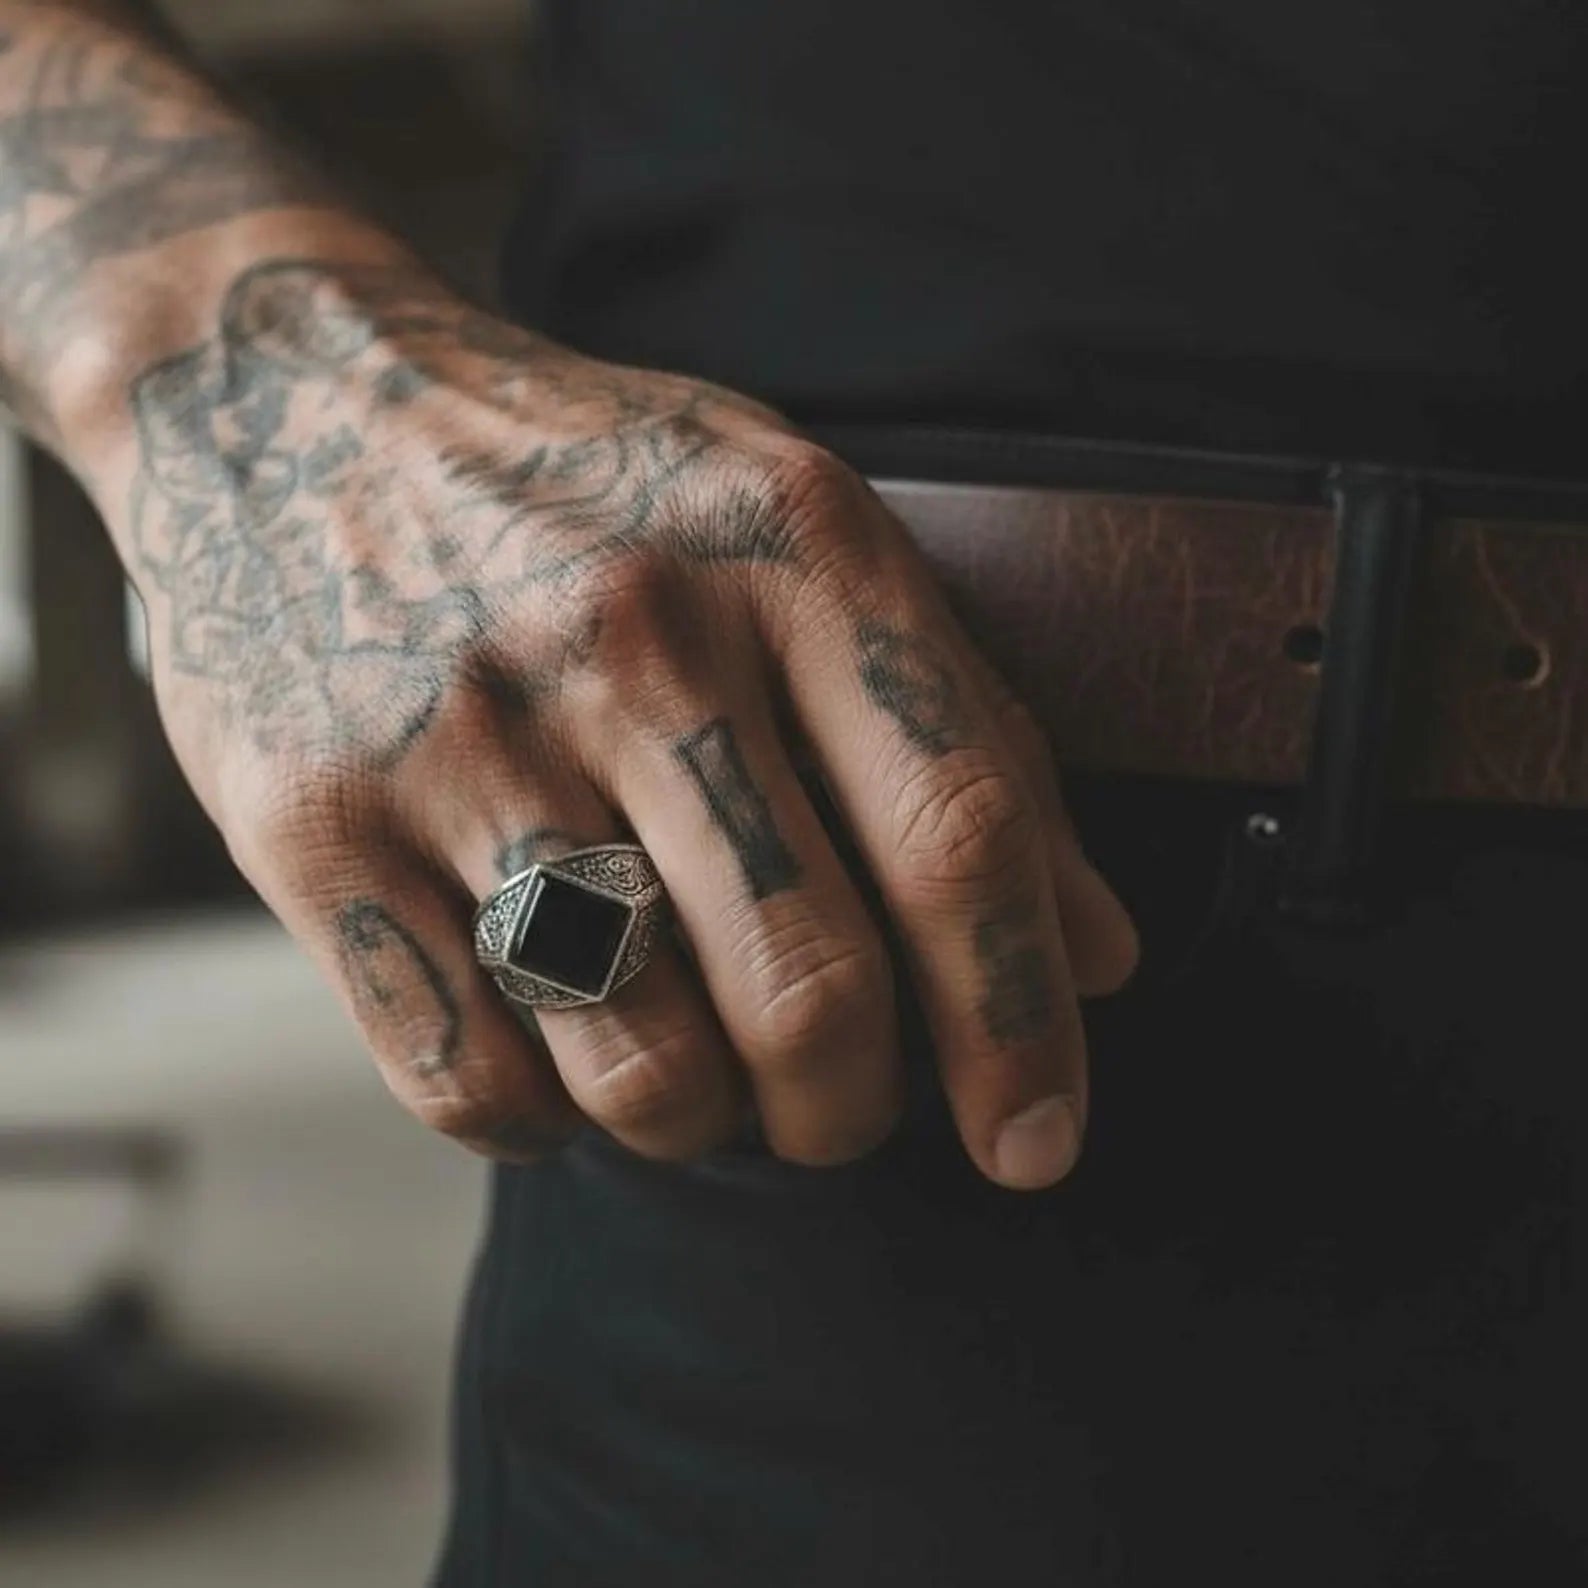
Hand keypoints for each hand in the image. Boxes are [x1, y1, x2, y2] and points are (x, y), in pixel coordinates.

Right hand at [121, 257, 1138, 1188]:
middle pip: (809, 989)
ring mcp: (465, 738)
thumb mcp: (802, 540)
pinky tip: (556, 1042)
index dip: (1018, 1022)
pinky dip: (543, 1115)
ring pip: (643, 1071)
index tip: (1037, 1140)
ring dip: (702, 1122)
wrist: (295, 399)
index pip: (957, 834)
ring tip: (695, 1064)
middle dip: (851, 1112)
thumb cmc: (592, 492)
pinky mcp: (317, 825)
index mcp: (792, 554)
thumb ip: (967, 734)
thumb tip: (1095, 951)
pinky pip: (471, 1081)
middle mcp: (633, 640)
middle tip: (840, 1109)